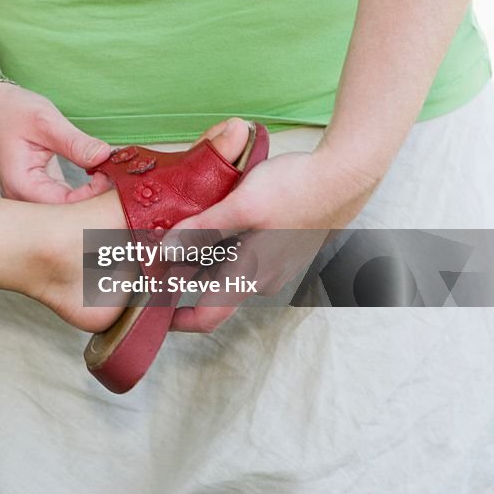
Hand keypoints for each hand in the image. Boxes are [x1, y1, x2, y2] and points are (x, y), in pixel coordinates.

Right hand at [0, 83, 113, 202]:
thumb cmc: (11, 112)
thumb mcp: (46, 122)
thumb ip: (75, 142)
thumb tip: (105, 156)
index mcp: (21, 187)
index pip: (66, 207)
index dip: (93, 196)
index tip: (111, 174)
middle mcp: (21, 201)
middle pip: (66, 218)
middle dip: (96, 204)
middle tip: (119, 182)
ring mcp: (27, 201)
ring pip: (66, 214)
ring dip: (91, 200)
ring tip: (113, 180)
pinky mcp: (37, 194)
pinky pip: (64, 204)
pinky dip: (83, 195)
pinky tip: (100, 181)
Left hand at [167, 145, 382, 331]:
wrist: (345, 174)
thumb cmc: (296, 189)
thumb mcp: (241, 206)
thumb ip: (202, 231)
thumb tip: (163, 252)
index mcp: (250, 276)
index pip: (206, 317)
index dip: (174, 319)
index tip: (148, 309)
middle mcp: (262, 278)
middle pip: (210, 288)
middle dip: (180, 274)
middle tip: (149, 254)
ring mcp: (274, 263)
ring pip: (225, 266)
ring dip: (199, 254)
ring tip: (173, 227)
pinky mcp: (280, 245)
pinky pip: (241, 252)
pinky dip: (220, 241)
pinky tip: (209, 215)